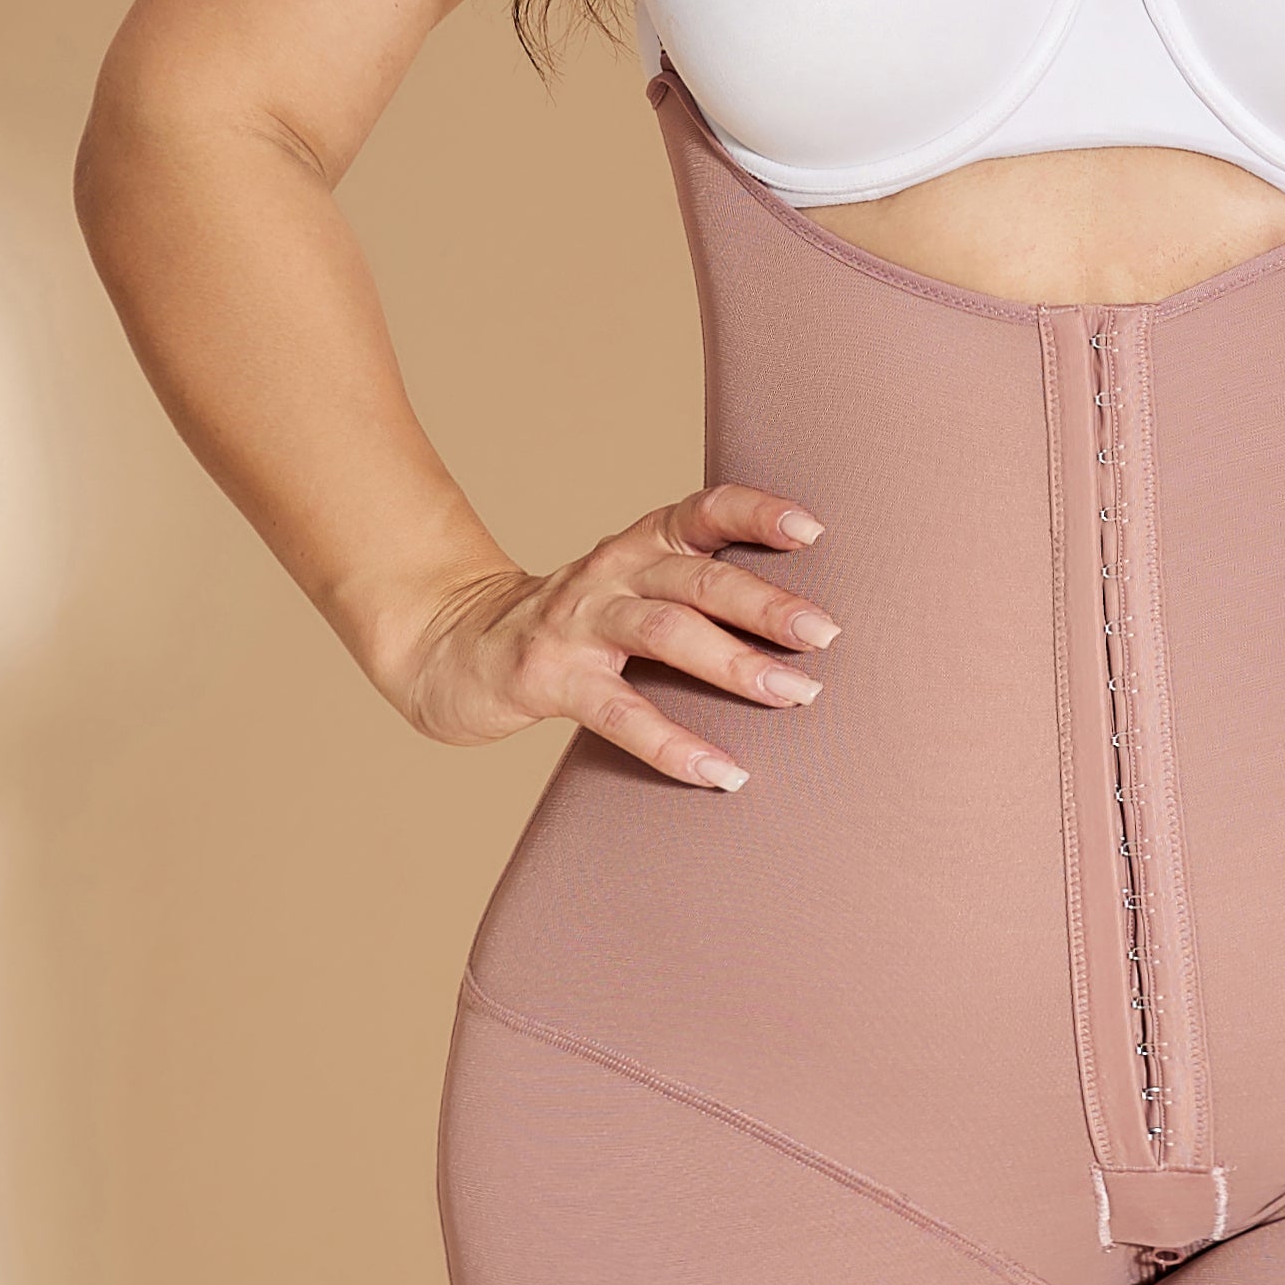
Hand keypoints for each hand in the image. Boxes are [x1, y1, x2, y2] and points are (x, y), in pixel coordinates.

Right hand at [381, 481, 838, 781]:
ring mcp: (577, 623)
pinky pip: (619, 712)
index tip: (813, 529)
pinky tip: (722, 772)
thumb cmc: (576, 624)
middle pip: (696, 577)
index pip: (703, 511)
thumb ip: (699, 590)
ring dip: (734, 663)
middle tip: (826, 634)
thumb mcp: (633, 588)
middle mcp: (611, 571)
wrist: (458, 648)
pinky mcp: (550, 678)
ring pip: (664, 632)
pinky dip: (674, 744)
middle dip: (766, 604)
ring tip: (794, 694)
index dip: (757, 513)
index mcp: (640, 543)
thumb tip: (807, 624)